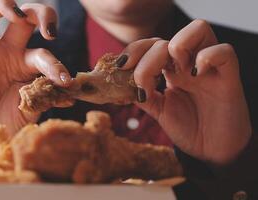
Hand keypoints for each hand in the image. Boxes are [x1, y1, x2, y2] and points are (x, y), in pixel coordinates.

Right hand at [0, 0, 70, 152]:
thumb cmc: (11, 123)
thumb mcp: (33, 109)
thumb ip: (47, 97)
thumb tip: (70, 94)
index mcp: (26, 64)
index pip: (43, 53)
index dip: (55, 65)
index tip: (65, 82)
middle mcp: (7, 54)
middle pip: (21, 19)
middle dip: (38, 14)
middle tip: (49, 30)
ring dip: (2, 7)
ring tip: (16, 14)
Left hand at [120, 20, 251, 164]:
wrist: (212, 150)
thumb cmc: (188, 128)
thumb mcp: (159, 111)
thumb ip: (141, 96)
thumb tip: (118, 86)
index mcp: (171, 69)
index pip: (151, 44)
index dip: (134, 51)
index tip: (121, 67)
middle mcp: (188, 63)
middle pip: (166, 39)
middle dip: (147, 58)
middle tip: (143, 83)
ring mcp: (208, 67)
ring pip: (198, 29)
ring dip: (177, 46)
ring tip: (173, 72)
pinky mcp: (229, 76)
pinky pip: (224, 51)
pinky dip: (207, 56)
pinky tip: (195, 74)